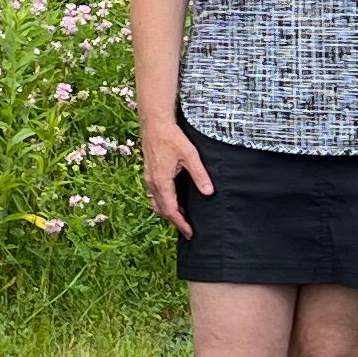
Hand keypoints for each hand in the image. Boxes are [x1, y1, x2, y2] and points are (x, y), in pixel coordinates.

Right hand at [139, 117, 209, 235]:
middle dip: (175, 221)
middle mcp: (152, 183)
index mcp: (162, 181)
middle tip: (188, 229)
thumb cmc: (172, 137)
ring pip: (156, 203)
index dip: (181, 223)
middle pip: (162, 210)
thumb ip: (199, 175)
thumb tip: (209, 192)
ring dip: (168, 212)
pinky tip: (174, 200)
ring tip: (182, 217)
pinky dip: (163, 203)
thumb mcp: (190, 155)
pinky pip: (154, 195)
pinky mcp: (149, 174)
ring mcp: (148, 178)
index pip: (171, 210)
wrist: (155, 124)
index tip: (190, 233)